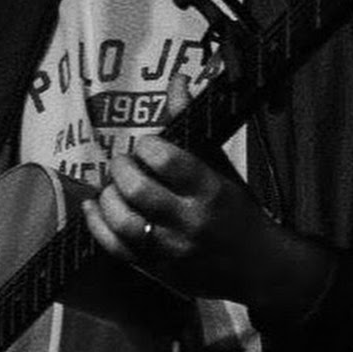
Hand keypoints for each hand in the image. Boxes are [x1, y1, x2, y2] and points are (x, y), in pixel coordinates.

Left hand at [82, 132, 280, 303]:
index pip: (167, 160)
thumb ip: (190, 124)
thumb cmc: (237, 209)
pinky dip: (98, 226)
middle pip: (138, 191)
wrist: (258, 265)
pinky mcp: (157, 269)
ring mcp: (171, 248)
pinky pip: (117, 249)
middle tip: (124, 163)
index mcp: (209, 189)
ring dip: (108, 197)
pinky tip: (94, 208)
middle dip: (122, 168)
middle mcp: (189, 219)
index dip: (147, 146)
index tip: (147, 144)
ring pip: (123, 222)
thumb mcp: (220, 164)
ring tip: (113, 185)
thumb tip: (176, 82)